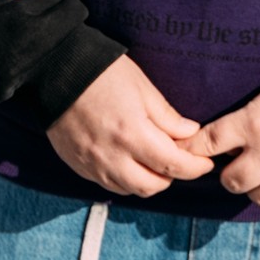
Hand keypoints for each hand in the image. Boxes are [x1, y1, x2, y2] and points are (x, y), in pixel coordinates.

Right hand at [48, 56, 214, 196]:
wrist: (54, 70)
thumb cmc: (101, 72)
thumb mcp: (141, 86)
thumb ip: (166, 116)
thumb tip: (189, 134)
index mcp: (132, 133)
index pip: (173, 165)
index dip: (194, 168)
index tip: (204, 163)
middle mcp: (112, 156)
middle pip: (153, 186)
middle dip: (171, 177)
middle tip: (177, 160)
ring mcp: (93, 163)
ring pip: (130, 190)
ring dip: (147, 180)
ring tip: (152, 161)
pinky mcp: (78, 165)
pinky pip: (108, 185)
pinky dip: (124, 179)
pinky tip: (128, 161)